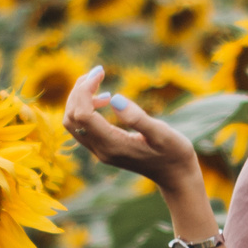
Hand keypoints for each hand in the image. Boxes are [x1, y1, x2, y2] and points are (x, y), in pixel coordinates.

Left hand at [61, 66, 201, 193]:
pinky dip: (84, 108)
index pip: (82, 114)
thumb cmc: (174, 153)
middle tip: (98, 72)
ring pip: (72, 123)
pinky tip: (104, 99)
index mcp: (113, 145)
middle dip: (78, 91)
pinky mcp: (103, 149)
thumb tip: (115, 98)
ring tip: (98, 82)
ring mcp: (100, 151)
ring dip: (79, 99)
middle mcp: (101, 150)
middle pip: (71, 118)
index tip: (100, 72)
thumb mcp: (162, 133)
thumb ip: (138, 118)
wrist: (176, 176)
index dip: (85, 90)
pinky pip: (81, 126)